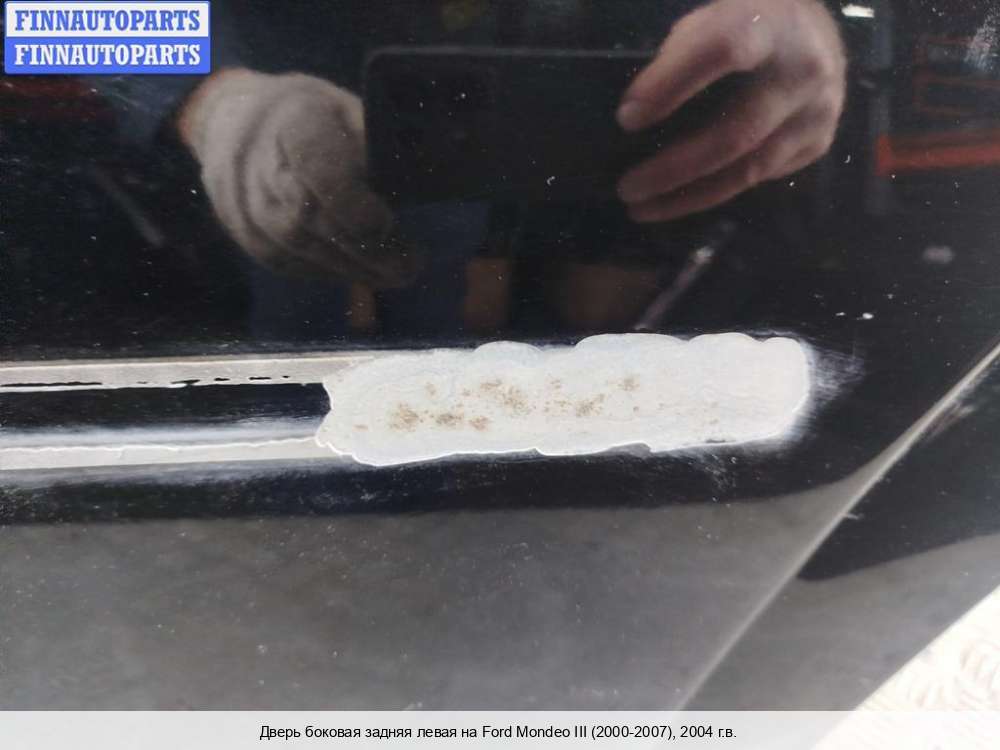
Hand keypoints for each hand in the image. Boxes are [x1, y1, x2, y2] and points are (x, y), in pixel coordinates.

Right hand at [178, 69, 420, 286]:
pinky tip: (366, 270)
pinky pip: (297, 265)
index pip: (318, 167)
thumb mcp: (348, 111)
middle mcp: (261, 167)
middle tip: (410, 266)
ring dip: (357, 269)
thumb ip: (376, 146)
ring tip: (398, 273)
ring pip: (305, 250)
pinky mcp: (252, 241)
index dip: (353, 202)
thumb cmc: (314, 120)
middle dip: (366, 248)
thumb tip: (420, 182)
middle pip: (313, 218)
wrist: (238, 130)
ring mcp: (249, 208)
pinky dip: (336, 271)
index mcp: (294, 123)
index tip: (388, 223)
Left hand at [616, 0, 845, 222]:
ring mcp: (818, 112)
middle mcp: (803, 71)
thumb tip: (634, 117)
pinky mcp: (819, 143)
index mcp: (769, 26)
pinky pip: (761, 178)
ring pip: (748, 170)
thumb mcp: (712, 20)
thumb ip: (679, 57)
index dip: (672, 85)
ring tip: (642, 208)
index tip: (627, 118)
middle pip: (734, 134)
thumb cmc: (746, 28)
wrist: (813, 34)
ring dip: (689, 196)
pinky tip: (683, 198)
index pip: (721, 52)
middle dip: (674, 168)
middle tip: (627, 188)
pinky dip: (716, 191)